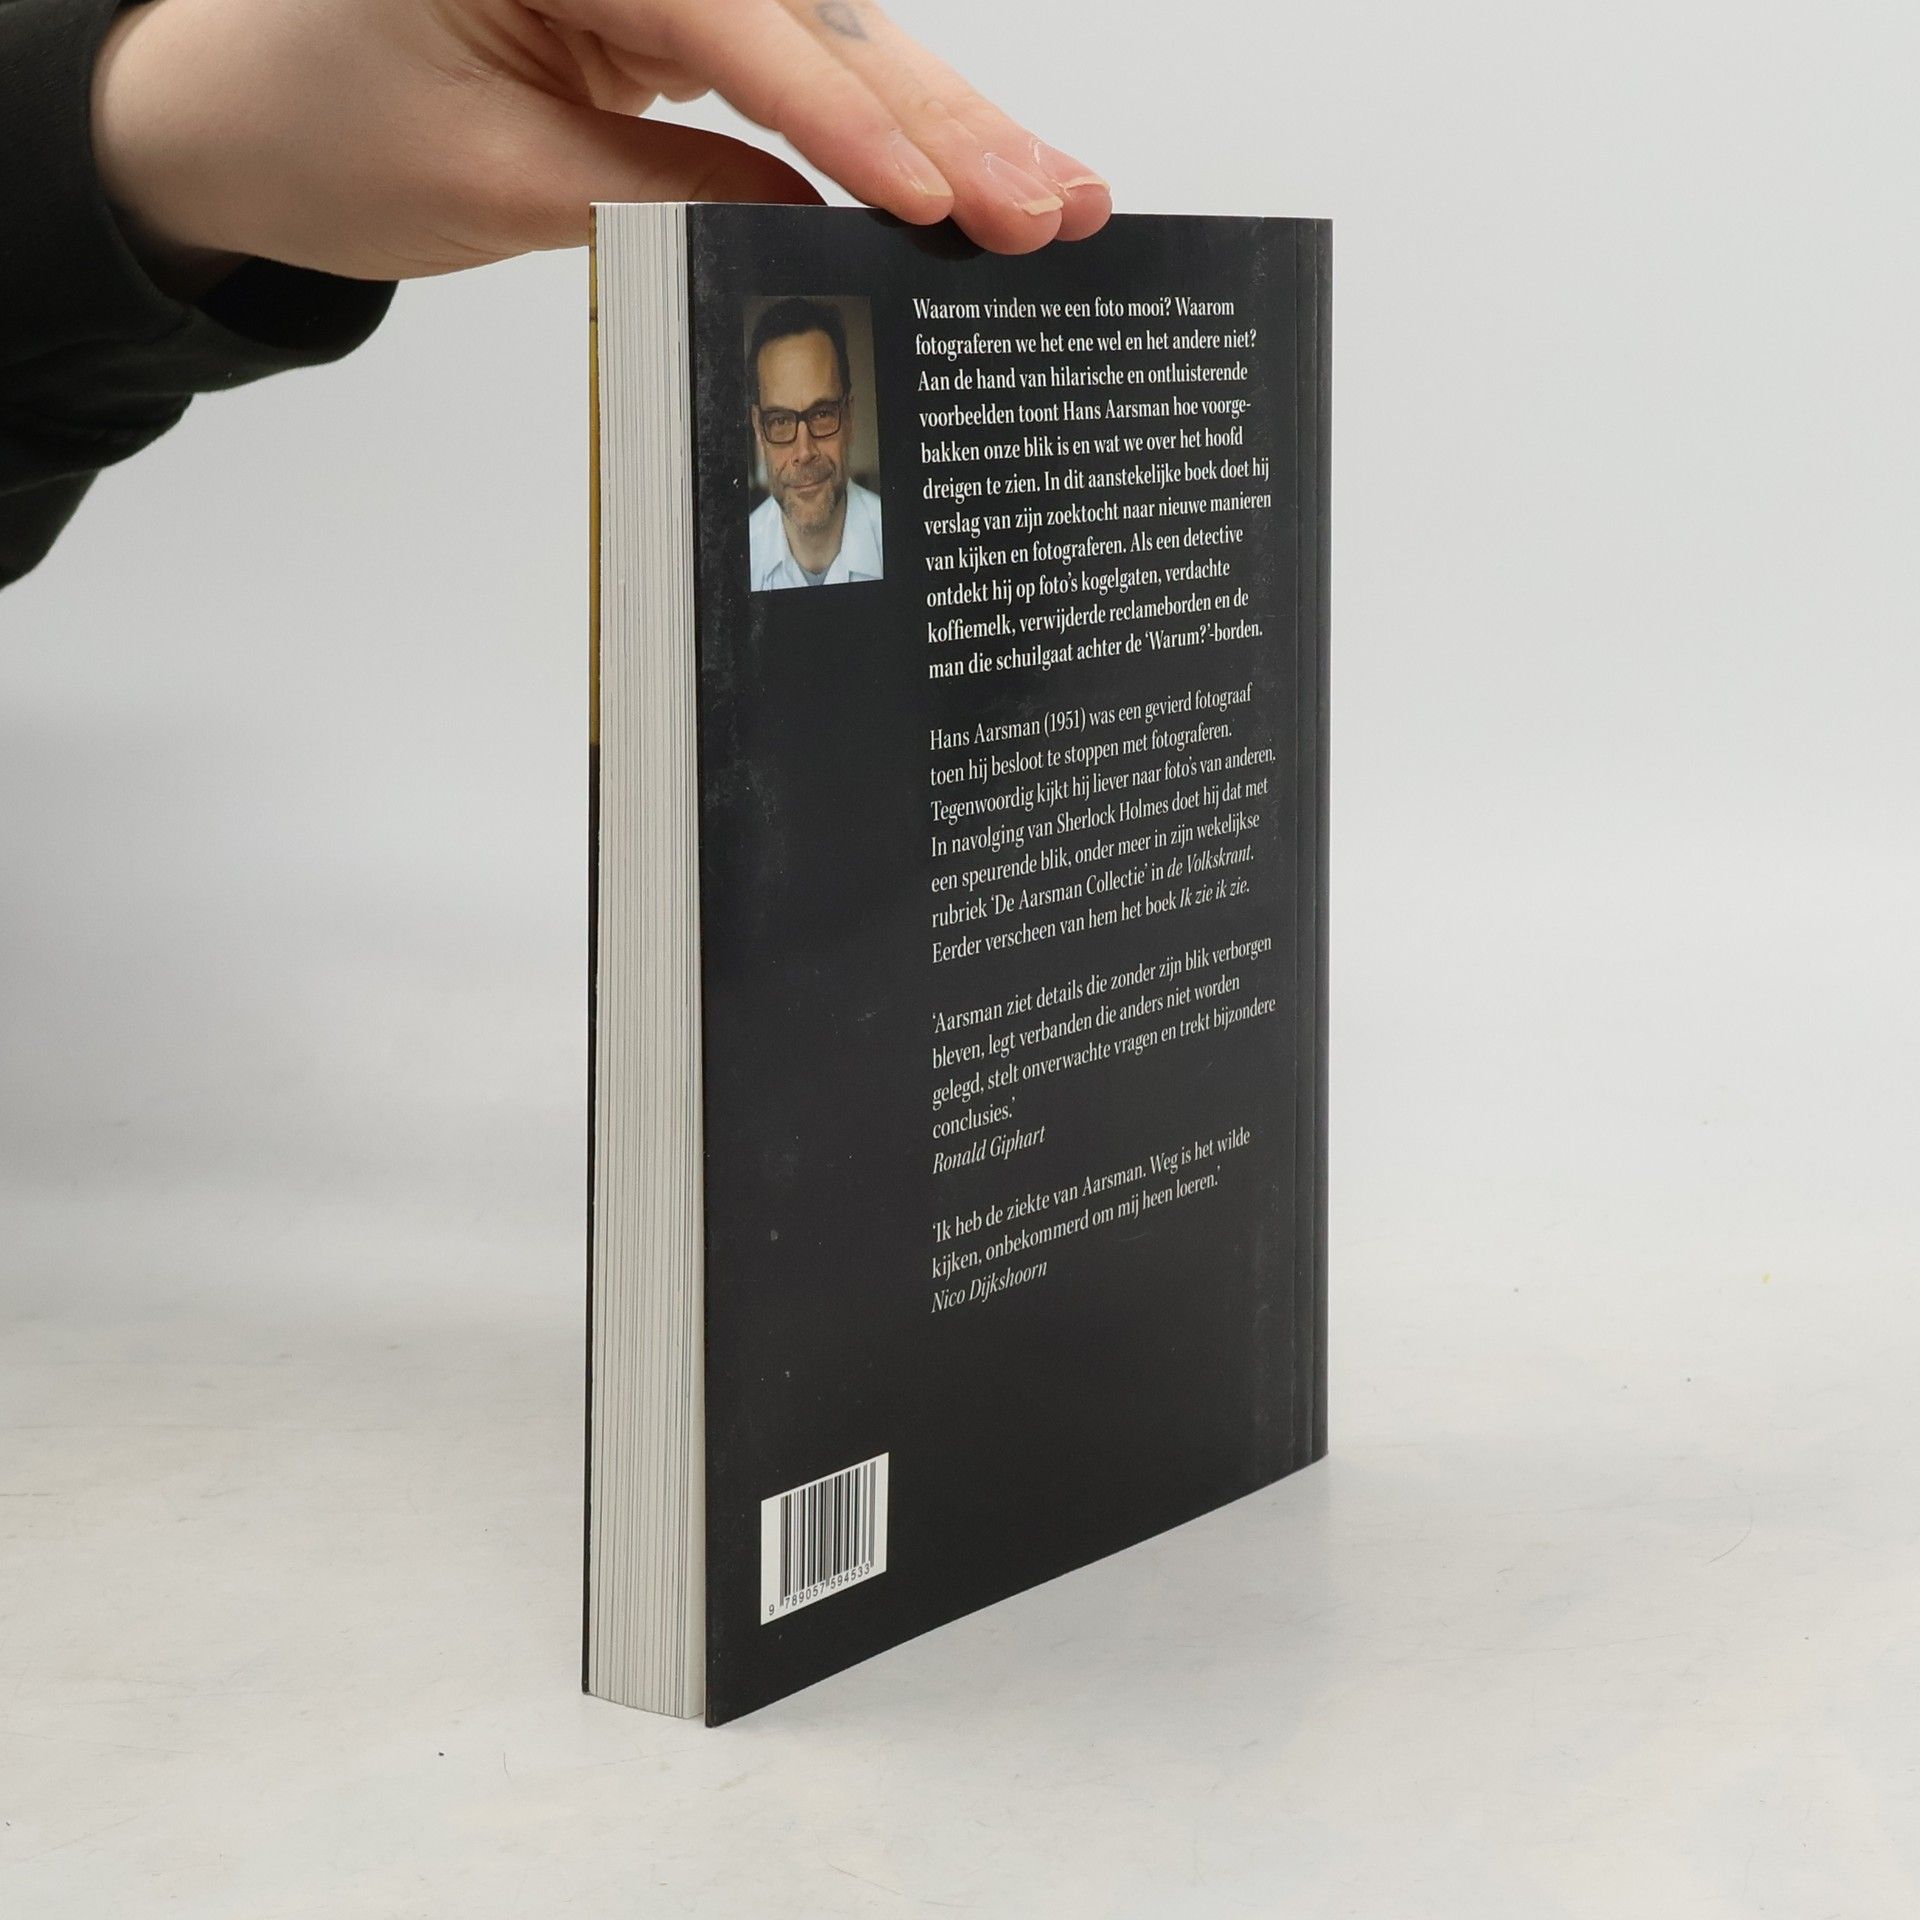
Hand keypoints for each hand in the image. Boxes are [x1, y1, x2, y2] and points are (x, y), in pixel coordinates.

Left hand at [90, 0, 1111, 286]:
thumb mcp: (496, 182)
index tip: (936, 201)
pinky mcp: (668, 1)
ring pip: (827, 32)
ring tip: (1049, 198)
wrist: (234, 111)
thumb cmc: (319, 129)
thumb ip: (666, 197)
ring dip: (944, 121)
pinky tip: (963, 174)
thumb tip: (819, 231)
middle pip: (811, 11)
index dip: (844, 119)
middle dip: (938, 115)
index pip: (728, 22)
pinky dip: (880, 126)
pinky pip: (795, 59)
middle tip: (1049, 203)